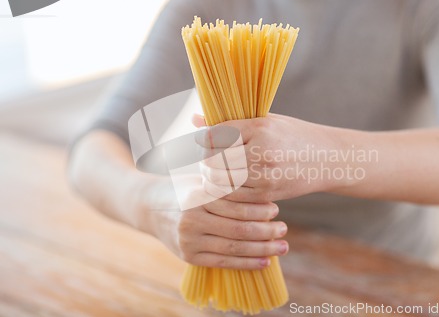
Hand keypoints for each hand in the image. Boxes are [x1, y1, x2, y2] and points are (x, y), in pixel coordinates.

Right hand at [136, 174, 288, 269]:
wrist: (148, 208)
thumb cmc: (184, 190)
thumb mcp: (201, 180)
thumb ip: (227, 185)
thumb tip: (264, 191)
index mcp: (197, 196)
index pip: (235, 206)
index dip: (258, 209)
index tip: (275, 209)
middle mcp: (191, 220)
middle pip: (238, 229)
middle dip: (266, 231)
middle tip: (284, 229)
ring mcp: (189, 241)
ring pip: (233, 248)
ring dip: (262, 250)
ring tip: (282, 247)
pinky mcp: (188, 257)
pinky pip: (223, 262)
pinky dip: (246, 263)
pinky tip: (264, 262)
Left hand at [195, 113, 338, 203]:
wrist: (326, 159)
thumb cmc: (292, 136)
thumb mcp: (265, 121)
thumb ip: (230, 122)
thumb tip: (194, 118)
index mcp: (259, 127)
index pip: (215, 135)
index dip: (204, 139)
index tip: (204, 141)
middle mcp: (261, 150)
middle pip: (214, 159)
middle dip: (205, 161)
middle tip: (206, 160)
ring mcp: (265, 174)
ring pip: (221, 180)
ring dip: (212, 178)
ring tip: (214, 172)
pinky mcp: (268, 192)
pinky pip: (234, 196)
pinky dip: (225, 192)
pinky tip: (227, 185)